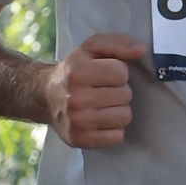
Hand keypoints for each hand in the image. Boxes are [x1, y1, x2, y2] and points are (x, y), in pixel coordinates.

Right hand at [43, 34, 144, 150]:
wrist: (44, 97)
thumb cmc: (73, 70)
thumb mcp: (91, 48)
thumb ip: (117, 43)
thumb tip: (141, 50)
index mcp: (77, 72)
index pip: (121, 73)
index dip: (118, 72)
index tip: (106, 74)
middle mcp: (75, 98)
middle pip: (125, 95)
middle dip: (119, 91)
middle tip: (104, 90)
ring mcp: (77, 122)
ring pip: (124, 117)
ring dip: (119, 110)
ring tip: (104, 105)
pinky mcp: (81, 140)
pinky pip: (117, 137)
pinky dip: (113, 129)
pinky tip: (101, 120)